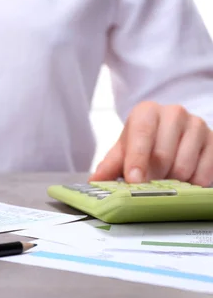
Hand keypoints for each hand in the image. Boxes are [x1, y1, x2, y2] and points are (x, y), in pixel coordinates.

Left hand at [90, 101, 212, 185]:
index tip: (134, 180)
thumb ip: (109, 165)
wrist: (170, 135)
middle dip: (152, 177)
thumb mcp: (123, 151)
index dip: (137, 159)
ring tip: (164, 180)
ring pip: (184, 167)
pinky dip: (190, 185)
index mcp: (147, 111)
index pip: (142, 134)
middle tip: (146, 186)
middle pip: (163, 155)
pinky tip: (182, 181)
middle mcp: (174, 113)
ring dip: (171, 183)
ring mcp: (197, 125)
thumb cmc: (142, 143)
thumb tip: (95, 181)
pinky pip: (204, 174)